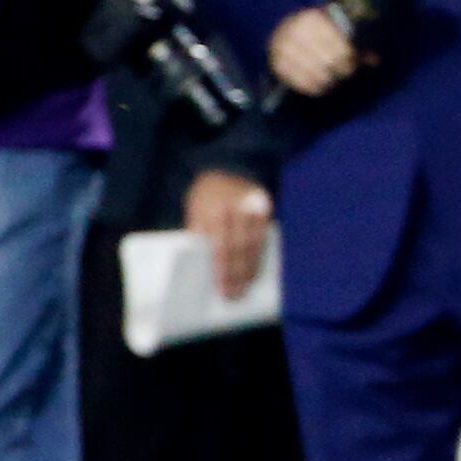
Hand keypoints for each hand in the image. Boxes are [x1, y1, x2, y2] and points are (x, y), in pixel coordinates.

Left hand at [185, 169, 273, 300]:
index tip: (223, 290)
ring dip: (251, 268)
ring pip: (255, 244)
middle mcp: (236, 207)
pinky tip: (255, 268)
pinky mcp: (265, 205)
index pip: (221, 247)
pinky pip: (264, 235)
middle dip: (238, 275)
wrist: (227, 165)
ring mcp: (253, 205)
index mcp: (213, 209)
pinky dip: (260, 254)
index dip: (223, 271)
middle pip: (240, 249)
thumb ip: (200, 234)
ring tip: (245, 286)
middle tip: (235, 294)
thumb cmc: (205, 195)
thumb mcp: (194, 211)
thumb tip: (207, 267)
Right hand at [267, 7, 358, 95]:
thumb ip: (357, 44)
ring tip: (333, 81)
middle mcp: (294, 31)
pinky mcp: (276, 63)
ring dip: (327, 80)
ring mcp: (282, 48)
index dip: (348, 57)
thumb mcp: (337, 31)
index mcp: (312, 18)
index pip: (337, 43)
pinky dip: (312, 87)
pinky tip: (321, 88)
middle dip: (339, 69)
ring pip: (313, 72)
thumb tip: (374, 60)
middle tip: (344, 73)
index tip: (352, 63)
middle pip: (327, 60)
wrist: (289, 31)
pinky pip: (297, 81)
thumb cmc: (321, 32)